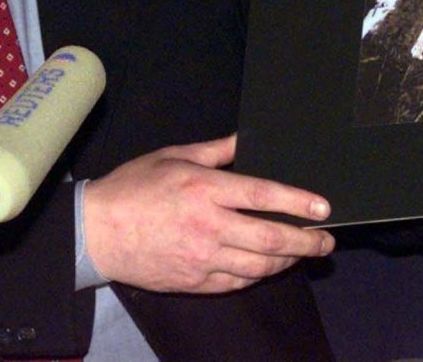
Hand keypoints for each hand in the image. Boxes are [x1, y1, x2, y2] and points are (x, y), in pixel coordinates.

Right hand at [80, 134, 334, 292]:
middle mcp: (208, 226)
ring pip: (257, 266)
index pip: (263, 196)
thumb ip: (215, 150)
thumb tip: (245, 139)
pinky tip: (268, 268)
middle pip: (269, 239)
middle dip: (305, 242)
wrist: (96, 232)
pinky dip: (257, 275)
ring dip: (286, 261)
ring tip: (302, 255)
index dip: (298, 202)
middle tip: (326, 241)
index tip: (322, 208)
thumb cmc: (134, 187)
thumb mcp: (173, 155)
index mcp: (204, 189)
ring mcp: (201, 259)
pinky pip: (236, 283)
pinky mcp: (193, 282)